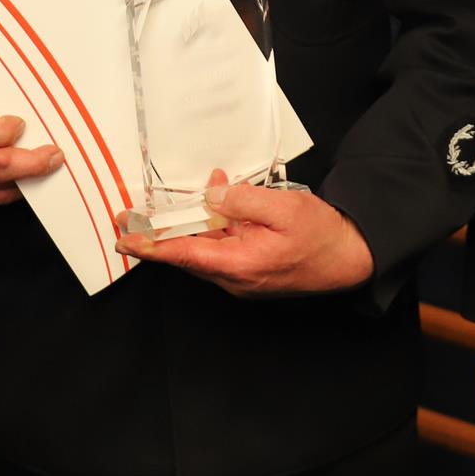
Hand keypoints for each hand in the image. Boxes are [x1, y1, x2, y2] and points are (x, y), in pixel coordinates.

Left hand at [115, 170, 374, 295]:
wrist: (350, 258)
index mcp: (240, 265)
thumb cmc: (321, 235)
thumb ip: (243, 202)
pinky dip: (212, 227)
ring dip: (188, 225)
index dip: (150, 246)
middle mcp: (235, 278)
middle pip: (187, 253)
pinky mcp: (249, 271)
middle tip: (130, 214)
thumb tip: (211, 198)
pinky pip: (221, 248)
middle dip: (159, 232)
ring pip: (203, 249)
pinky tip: (217, 203)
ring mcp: (242, 277)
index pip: (183, 255)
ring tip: (174, 202)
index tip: (124, 239)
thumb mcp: (283, 207)